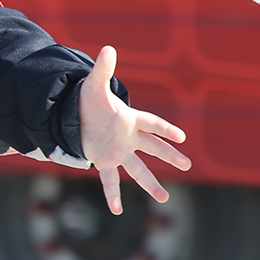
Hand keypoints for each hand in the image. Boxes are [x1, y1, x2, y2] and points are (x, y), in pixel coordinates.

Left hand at [78, 46, 191, 214]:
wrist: (73, 115)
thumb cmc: (87, 100)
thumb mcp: (93, 85)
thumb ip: (103, 69)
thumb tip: (108, 48)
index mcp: (129, 118)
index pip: (151, 123)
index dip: (165, 129)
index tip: (181, 137)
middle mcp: (128, 137)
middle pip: (152, 147)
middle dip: (169, 155)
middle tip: (187, 164)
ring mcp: (118, 150)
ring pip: (138, 169)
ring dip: (150, 183)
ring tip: (164, 199)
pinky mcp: (104, 160)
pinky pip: (110, 180)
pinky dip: (112, 194)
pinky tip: (117, 211)